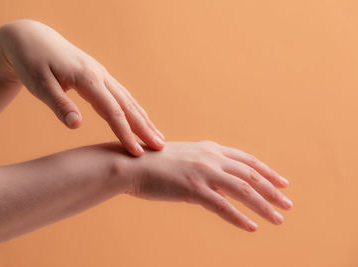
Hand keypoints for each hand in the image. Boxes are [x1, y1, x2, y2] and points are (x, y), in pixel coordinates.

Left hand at [0, 19, 164, 156]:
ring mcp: (102, 75)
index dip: (125, 133)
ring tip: (157, 136)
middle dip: (145, 127)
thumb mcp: (39, 84)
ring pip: (128, 99)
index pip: (112, 111)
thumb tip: (76, 126)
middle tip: (160, 147)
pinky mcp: (100, 77)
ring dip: (144, 119)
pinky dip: (134, 110)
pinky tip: (140, 119)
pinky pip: (122, 95)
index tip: (137, 153)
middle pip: (128, 105)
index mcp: (87, 78)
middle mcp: (100, 76)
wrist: (32, 38)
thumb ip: (59, 105)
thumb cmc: (32, 62)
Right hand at [123, 140, 291, 231]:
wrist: (130, 163)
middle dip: (272, 191)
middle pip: (251, 175)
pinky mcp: (192, 189)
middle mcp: (211, 158)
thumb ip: (206, 170)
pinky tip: (252, 228)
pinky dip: (239, 218)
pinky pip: (222, 206)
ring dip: (264, 206)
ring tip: (279, 219)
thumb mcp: (186, 160)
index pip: (247, 161)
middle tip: (288, 204)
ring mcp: (203, 172)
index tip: (282, 183)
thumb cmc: (155, 163)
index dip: (267, 172)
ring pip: (243, 190)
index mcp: (210, 149)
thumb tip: (223, 187)